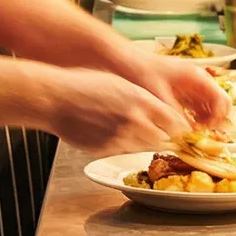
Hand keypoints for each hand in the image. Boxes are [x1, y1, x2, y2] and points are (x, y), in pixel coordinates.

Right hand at [41, 69, 190, 155]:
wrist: (55, 99)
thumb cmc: (84, 84)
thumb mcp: (121, 84)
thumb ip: (144, 99)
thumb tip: (161, 112)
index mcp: (142, 101)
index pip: (177, 123)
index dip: (180, 128)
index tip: (179, 129)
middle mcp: (136, 121)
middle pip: (165, 139)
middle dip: (166, 137)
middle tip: (163, 134)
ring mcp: (122, 138)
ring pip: (147, 148)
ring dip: (147, 142)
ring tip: (136, 132)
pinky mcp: (108, 150)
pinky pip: (126, 152)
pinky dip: (127, 146)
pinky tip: (116, 134)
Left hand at [123, 52, 231, 128]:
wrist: (126, 60)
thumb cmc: (141, 72)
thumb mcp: (159, 96)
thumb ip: (175, 115)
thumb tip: (187, 134)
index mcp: (197, 77)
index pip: (222, 100)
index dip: (218, 119)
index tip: (207, 131)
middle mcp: (199, 80)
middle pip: (219, 104)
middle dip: (214, 121)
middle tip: (201, 135)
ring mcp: (192, 85)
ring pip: (209, 107)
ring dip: (205, 121)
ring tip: (191, 133)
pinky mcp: (183, 91)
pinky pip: (197, 106)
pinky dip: (195, 118)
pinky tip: (184, 127)